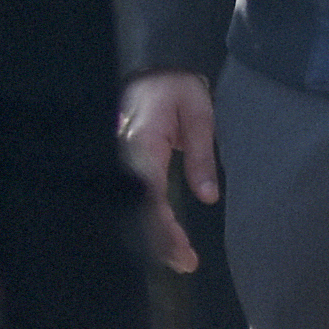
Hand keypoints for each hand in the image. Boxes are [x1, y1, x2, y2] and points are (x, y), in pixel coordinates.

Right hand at [117, 71, 216, 275]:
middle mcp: (125, 158)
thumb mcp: (198, 113)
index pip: (150, 198)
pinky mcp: (122, 163)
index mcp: (143, 146)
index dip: (165, 229)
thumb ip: (201, 155)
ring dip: (152, 235)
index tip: (185, 251)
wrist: (151, 65)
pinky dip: (145, 220)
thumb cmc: (175, 86)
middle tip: (186, 263)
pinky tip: (160, 234)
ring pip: (131, 208)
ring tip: (179, 258)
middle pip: (137, 211)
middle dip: (159, 242)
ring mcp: (120, 161)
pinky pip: (130, 197)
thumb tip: (208, 197)